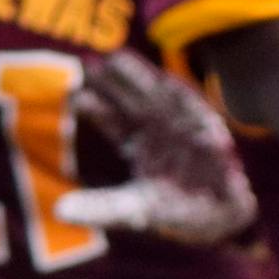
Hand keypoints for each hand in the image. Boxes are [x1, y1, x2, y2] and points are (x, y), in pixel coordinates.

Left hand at [55, 51, 255, 244]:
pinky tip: (166, 81)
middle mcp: (157, 131)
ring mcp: (184, 128)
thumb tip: (59, 211)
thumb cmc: (175, 215)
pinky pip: (195, 108)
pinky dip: (183, 97)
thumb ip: (101, 207)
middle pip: (131, 100)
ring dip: (141, 78)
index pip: (111, 120)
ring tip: (118, 58)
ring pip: (158, 96)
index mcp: (138, 146)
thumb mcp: (134, 211)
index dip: (94, 107)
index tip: (75, 95)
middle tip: (90, 62)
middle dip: (113, 82)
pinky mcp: (209, 132)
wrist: (219, 220)